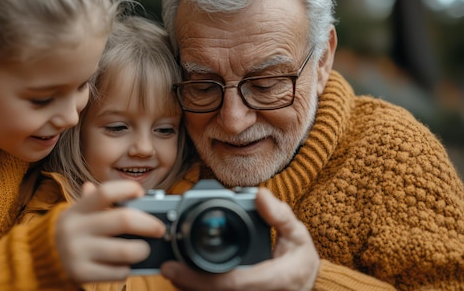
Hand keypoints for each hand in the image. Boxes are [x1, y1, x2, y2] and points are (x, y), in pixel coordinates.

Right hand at [56, 180, 165, 283]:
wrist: (39, 259)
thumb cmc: (71, 232)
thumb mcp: (78, 213)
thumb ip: (99, 201)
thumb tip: (130, 190)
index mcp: (77, 210)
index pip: (105, 191)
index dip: (127, 189)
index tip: (141, 193)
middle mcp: (75, 229)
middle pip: (123, 220)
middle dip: (149, 224)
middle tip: (159, 229)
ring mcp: (77, 252)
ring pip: (126, 251)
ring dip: (142, 250)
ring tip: (144, 250)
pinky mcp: (81, 273)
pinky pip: (117, 272)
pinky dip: (127, 269)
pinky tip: (124, 266)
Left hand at [160, 188, 319, 290]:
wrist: (308, 284)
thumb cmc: (300, 260)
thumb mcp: (298, 235)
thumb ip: (279, 215)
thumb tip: (260, 195)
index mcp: (272, 280)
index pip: (230, 283)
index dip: (197, 278)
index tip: (173, 267)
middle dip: (186, 284)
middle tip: (166, 268)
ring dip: (189, 289)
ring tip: (172, 272)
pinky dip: (197, 290)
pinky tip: (185, 281)